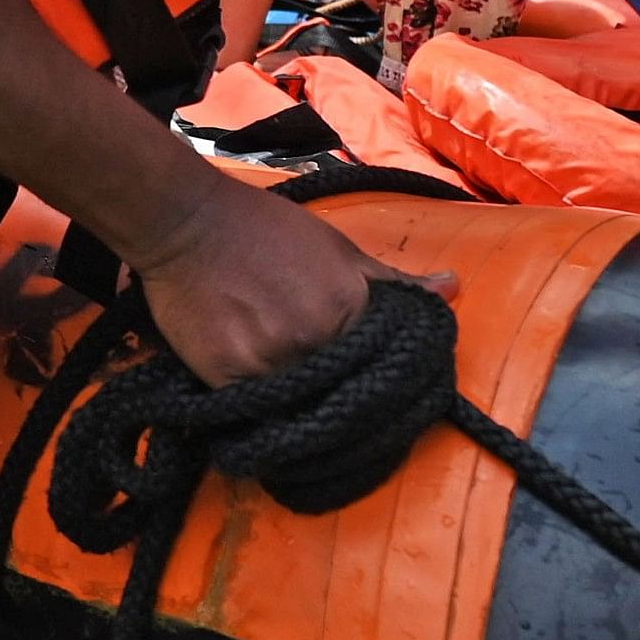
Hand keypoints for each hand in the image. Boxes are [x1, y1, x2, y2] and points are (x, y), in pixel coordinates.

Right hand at [129, 175, 449, 387]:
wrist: (185, 220)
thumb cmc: (265, 229)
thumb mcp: (337, 248)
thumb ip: (393, 281)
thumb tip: (454, 288)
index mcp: (349, 312)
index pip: (383, 373)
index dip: (385, 391)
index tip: (380, 402)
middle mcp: (314, 343)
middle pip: (345, 401)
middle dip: (349, 413)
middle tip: (343, 418)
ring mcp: (267, 363)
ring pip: (302, 413)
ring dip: (307, 418)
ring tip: (305, 415)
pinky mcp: (225, 376)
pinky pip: (255, 414)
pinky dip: (262, 415)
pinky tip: (264, 408)